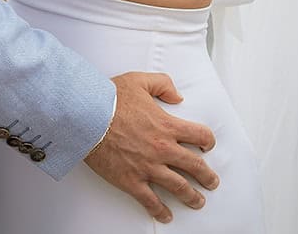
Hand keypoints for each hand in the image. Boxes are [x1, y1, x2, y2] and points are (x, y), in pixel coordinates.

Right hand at [84, 72, 218, 223]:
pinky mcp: (132, 180)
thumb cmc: (108, 99)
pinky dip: (160, 211)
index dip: (207, 141)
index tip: (207, 146)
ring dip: (192, 196)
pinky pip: (151, 201)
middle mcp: (162, 148)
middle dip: (207, 176)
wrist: (86, 116)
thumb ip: (162, 84)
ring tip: (197, 201)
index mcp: (167, 125)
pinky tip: (166, 215)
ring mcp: (148, 167)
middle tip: (211, 181)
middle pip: (195, 166)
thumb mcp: (139, 81)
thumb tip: (177, 96)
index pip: (199, 136)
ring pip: (179, 187)